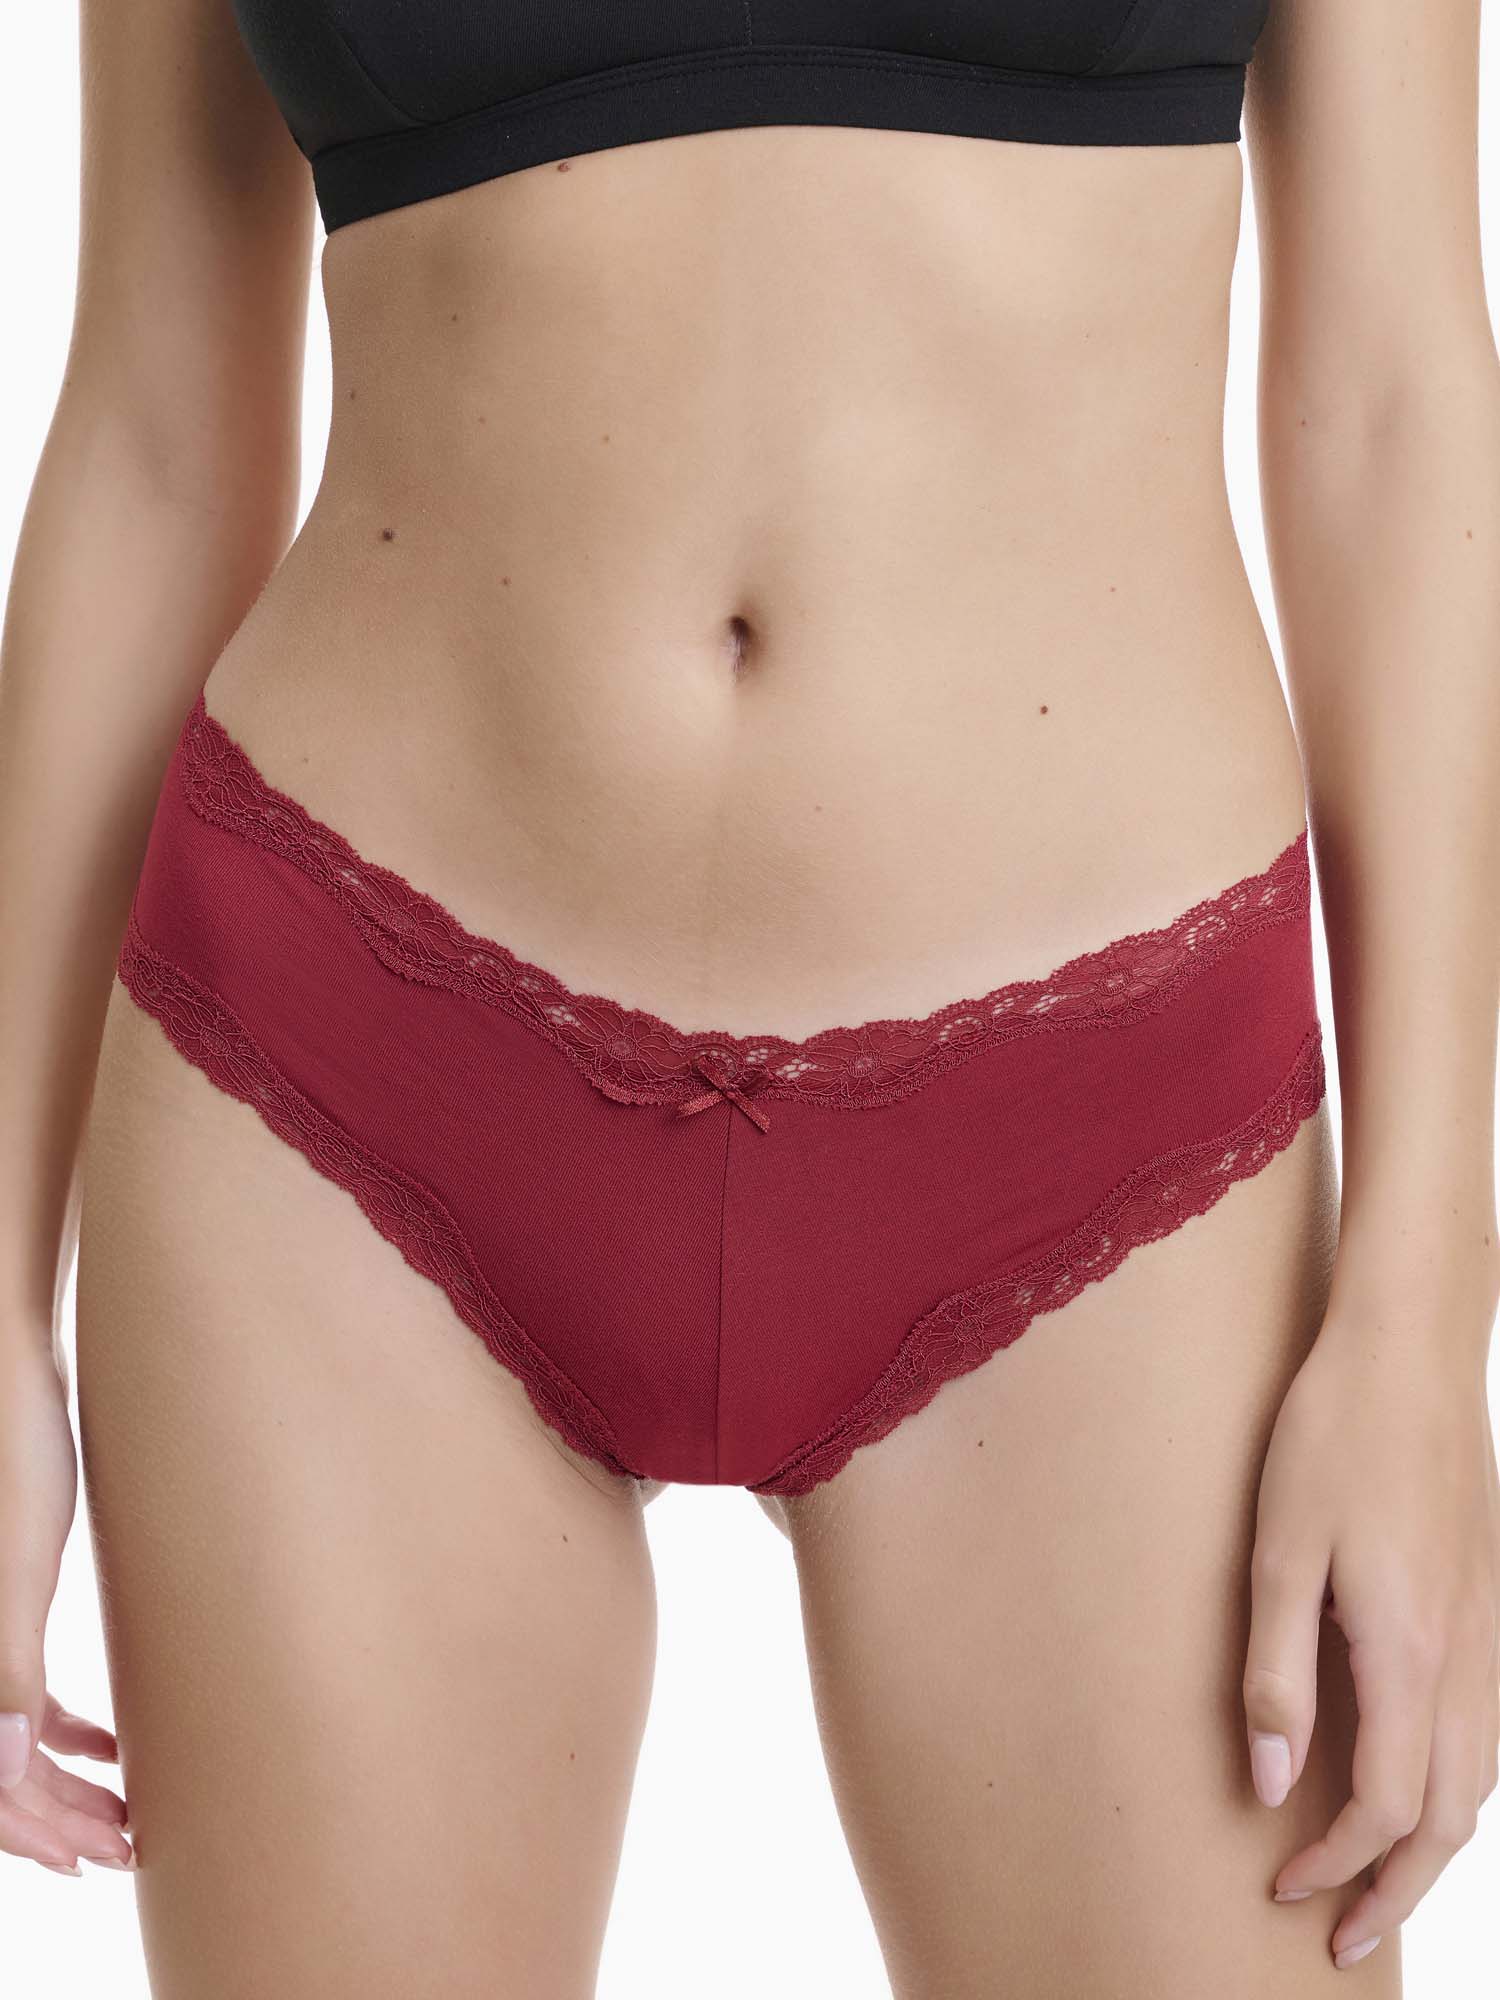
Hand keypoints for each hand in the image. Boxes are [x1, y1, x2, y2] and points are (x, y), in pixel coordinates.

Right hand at [0, 1331, 132, 1872]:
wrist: (20, 1370)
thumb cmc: (19, 1452)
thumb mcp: (21, 1564)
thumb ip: (9, 1669)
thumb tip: (10, 1771)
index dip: (38, 1833)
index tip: (100, 1858)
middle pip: (0, 1771)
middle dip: (58, 1820)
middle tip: (127, 1845)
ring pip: (15, 1737)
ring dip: (64, 1781)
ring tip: (126, 1808)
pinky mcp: (8, 1595)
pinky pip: (23, 1688)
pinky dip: (63, 1726)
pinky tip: (111, 1740)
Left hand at [1242, 1308, 1498, 1970]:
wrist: (1410, 1352)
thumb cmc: (1334, 1438)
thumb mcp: (1278, 1552)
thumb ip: (1276, 1673)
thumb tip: (1273, 1784)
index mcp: (1410, 1652)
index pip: (1386, 1806)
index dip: (1334, 1863)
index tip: (1280, 1886)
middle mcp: (1467, 1656)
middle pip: (1451, 1818)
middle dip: (1394, 1888)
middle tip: (1339, 1934)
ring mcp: (1489, 1629)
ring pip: (1481, 1779)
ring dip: (1430, 1843)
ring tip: (1372, 1877)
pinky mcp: (1487, 1602)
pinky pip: (1486, 1728)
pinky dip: (1455, 1785)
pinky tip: (1415, 1780)